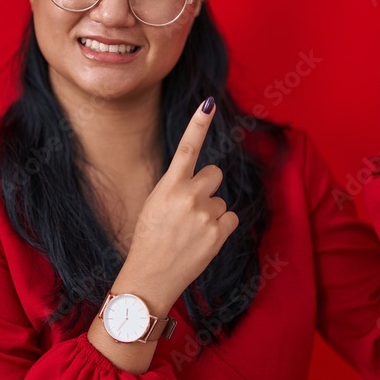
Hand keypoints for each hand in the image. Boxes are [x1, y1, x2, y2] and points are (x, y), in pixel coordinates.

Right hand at [115, 97, 239, 314]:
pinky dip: (220, 228)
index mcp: (168, 186)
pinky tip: (203, 240)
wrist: (150, 276)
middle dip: (207, 187)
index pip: (186, 148)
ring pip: (220, 200)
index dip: (198, 124)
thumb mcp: (154, 205)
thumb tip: (201, 180)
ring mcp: (205, 214)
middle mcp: (188, 196)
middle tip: (190, 208)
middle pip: (214, 174)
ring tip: (191, 232)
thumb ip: (176, 188)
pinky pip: (229, 218)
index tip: (208, 103)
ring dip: (210, 212)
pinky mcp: (218, 233)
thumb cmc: (149, 239)